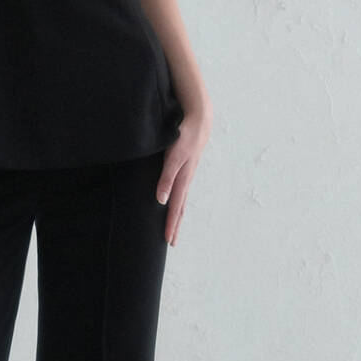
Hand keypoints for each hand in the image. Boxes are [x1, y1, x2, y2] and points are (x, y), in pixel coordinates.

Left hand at [158, 99, 211, 248]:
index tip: (168, 241)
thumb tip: (161, 201)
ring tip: (173, 226)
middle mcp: (186, 178)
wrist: (199, 118)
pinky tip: (175, 199)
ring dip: (177, 214)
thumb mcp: (174, 156)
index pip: (175, 208)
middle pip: (180, 207)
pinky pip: (181, 188)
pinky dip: (179, 200)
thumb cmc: (184, 136)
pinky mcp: (186, 165)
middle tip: (171, 242)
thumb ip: (167, 177)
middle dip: (175, 224)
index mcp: (183, 179)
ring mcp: (187, 172)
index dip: (171, 224)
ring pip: (182, 198)